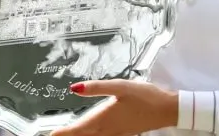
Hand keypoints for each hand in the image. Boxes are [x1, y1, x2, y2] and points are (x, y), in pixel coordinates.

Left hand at [50, 79, 177, 135]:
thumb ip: (96, 87)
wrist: (166, 109)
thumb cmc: (145, 96)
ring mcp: (116, 132)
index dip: (65, 132)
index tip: (52, 135)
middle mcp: (108, 128)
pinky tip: (90, 135)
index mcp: (105, 118)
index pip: (80, 128)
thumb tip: (74, 88)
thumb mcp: (120, 86)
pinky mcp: (123, 132)